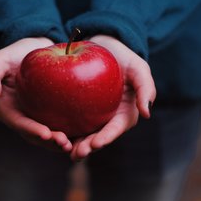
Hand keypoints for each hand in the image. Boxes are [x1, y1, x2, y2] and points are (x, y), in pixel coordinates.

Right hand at [0, 38, 71, 152]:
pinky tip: (84, 136)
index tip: (45, 133)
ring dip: (60, 143)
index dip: (31, 130)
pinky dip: (72, 133)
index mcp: (10, 109)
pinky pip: (62, 125)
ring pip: (49, 135)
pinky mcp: (54, 115)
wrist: (39, 50)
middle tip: (64, 143)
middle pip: (35, 135)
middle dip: (48, 142)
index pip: (19, 123)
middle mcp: (24, 118)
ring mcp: (39, 118)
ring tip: (74, 145)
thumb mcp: (1, 59)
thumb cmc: (18, 54)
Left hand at [70, 35, 155, 160]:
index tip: (96, 144)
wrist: (103, 47)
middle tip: (77, 154)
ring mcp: (93, 115)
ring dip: (76, 144)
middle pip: (98, 136)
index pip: (115, 129)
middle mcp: (108, 118)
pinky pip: (72, 120)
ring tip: (65, 149)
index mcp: (124, 113)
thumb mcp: (138, 68)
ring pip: (84, 133)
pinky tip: (54, 134)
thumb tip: (147, 113)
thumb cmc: (124, 57)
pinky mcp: (79, 109)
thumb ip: (146, 88)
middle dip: (88, 147)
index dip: (106, 137)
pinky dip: (65, 129)